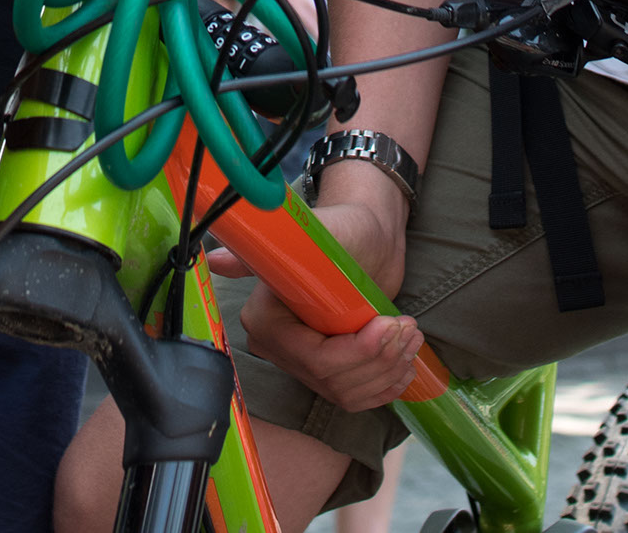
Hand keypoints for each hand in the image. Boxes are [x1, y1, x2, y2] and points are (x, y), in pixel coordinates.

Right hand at [218, 194, 420, 414]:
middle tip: (410, 328)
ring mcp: (305, 362)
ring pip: (348, 393)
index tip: (392, 324)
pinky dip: (385, 387)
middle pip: (335, 380)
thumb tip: (215, 260)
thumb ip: (276, 244)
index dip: (359, 351)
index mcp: (266, 320)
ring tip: (413, 337)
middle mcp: (280, 347)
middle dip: (380, 360)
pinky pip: (355, 397)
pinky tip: (406, 366)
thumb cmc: (343, 230)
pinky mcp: (329, 370)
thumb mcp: (318, 235)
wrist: (365, 237)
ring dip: (388, 372)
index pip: (316, 359)